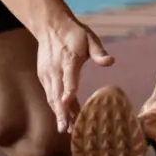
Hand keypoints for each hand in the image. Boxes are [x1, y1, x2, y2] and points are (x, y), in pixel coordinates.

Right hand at [36, 19, 113, 133]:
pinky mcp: (44, 77)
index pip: (69, 76)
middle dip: (61, 111)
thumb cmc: (74, 34)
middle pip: (57, 92)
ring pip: (52, 97)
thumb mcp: (90, 38)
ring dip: (58, 113)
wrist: (50, 26)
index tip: (69, 102)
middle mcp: (55, 68)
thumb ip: (99, 52)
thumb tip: (111, 61)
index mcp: (69, 58)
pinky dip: (56, 107)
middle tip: (66, 129)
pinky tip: (64, 119)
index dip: (68, 89)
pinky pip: (50, 95)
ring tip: (66, 129)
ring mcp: (47, 73)